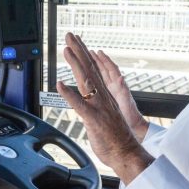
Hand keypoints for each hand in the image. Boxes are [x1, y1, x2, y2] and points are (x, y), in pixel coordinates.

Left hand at [57, 33, 151, 184]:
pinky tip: (60, 84)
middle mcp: (102, 97)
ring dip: (75, 64)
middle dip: (78, 50)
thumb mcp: (98, 120)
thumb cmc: (114, 140)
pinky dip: (69, 94)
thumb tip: (82, 106)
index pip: (92, 71)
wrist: (128, 154)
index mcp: (103, 96)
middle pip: (89, 69)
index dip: (83, 55)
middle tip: (69, 34)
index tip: (75, 42)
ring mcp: (99, 107)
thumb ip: (90, 109)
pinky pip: (80, 104)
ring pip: (86, 81)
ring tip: (66, 49)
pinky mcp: (95, 119)